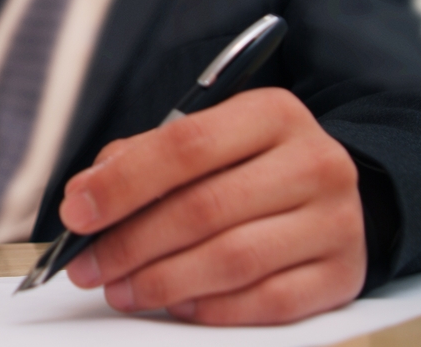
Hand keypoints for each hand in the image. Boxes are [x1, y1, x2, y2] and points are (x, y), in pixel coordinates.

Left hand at [61, 88, 366, 324]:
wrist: (329, 191)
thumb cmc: (249, 163)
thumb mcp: (204, 138)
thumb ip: (142, 158)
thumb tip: (85, 197)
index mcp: (272, 112)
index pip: (186, 145)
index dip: (123, 182)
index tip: (78, 211)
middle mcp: (313, 161)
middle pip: (204, 208)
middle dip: (131, 242)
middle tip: (88, 265)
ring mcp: (336, 221)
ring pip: (233, 259)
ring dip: (162, 281)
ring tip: (120, 289)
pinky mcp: (342, 275)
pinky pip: (268, 302)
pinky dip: (211, 309)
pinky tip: (176, 305)